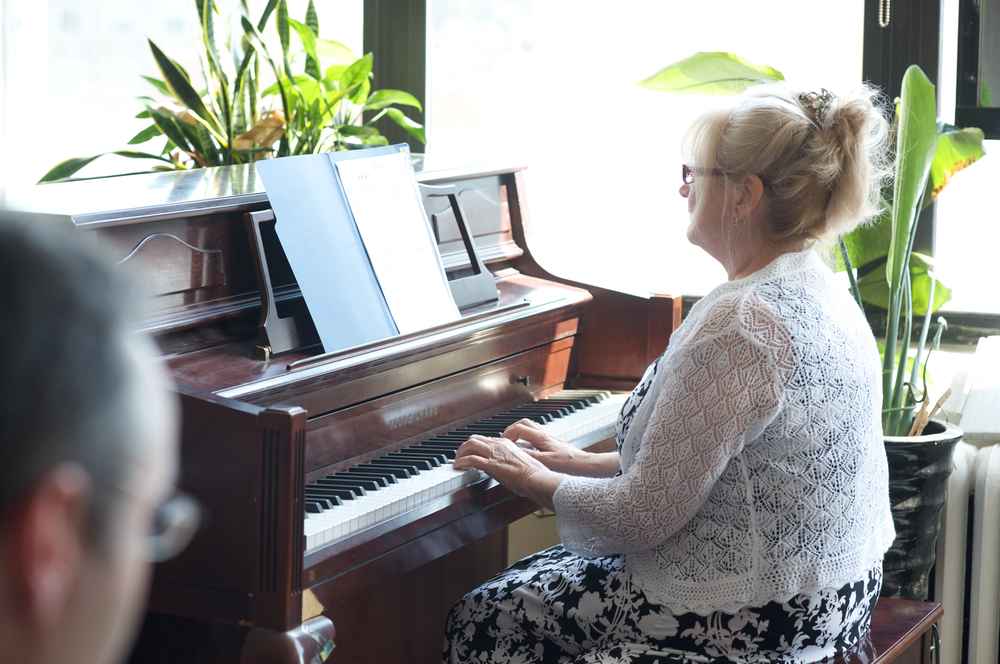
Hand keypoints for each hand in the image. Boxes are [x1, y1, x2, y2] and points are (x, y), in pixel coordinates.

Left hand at [453, 434, 560, 508]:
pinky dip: (461, 462)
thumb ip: (511, 461)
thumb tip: (505, 468)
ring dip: (461, 453)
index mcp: (507, 443)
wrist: (536, 478)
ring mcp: (494, 453)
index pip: (486, 440)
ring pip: (470, 445)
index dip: (477, 446)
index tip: (473, 452)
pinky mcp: (491, 464)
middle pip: (475, 439)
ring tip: (457, 460)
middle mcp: (499, 444)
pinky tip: (458, 466)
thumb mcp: (522, 463)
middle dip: (465, 447)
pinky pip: (470, 459)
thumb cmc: (534, 474)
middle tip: (460, 455)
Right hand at [502, 418, 621, 477]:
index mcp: (541, 437)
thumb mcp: (545, 461)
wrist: (586, 465)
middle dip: (512, 430)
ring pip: (531, 430)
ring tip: (515, 445)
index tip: (503, 442)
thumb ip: (528, 455)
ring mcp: (550, 439)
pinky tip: (530, 452)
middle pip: (524, 423)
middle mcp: (545, 435)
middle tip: (506, 440)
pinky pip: (537, 438)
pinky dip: (529, 441)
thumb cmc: (569, 464)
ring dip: (521, 435)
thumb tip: (513, 452)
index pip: (519, 427)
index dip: (508, 433)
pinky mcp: (554, 445)